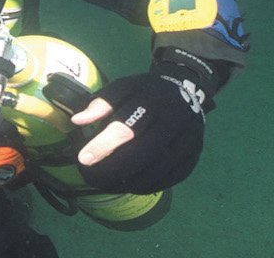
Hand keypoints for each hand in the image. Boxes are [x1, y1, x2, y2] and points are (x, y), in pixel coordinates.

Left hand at [70, 49, 216, 193]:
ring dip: (132, 181)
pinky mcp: (195, 154)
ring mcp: (190, 137)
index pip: (127, 126)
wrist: (187, 90)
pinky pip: (173, 177)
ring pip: (160, 168)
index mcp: (154, 98)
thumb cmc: (147, 92)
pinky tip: (132, 186)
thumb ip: (102, 103)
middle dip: (117, 169)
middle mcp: (176, 117)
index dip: (104, 145)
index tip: (84, 159)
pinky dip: (151, 185)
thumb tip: (78, 121)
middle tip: (95, 178)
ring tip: (109, 184)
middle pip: (145, 151)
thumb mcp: (124, 87)